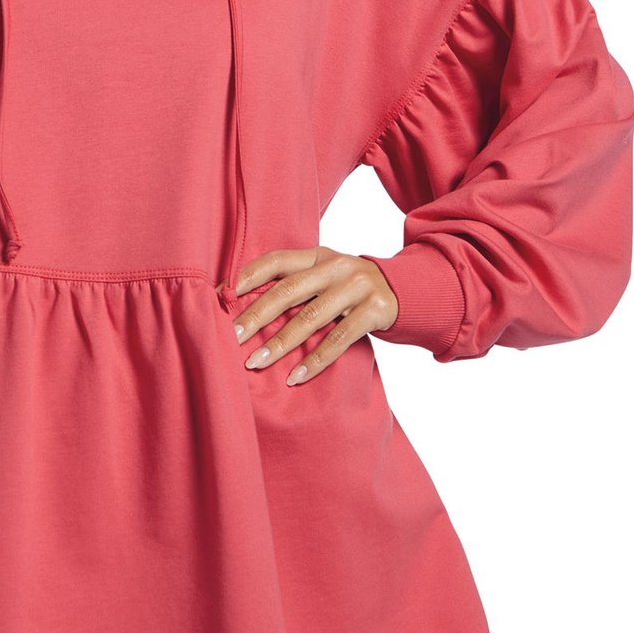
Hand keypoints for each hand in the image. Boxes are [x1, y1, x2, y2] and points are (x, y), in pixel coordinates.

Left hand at [225, 246, 398, 385]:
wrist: (408, 291)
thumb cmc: (352, 288)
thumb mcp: (327, 276)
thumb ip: (296, 283)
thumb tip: (242, 302)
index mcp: (318, 255)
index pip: (277, 260)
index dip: (249, 275)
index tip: (225, 294)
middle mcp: (336, 267)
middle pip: (287, 291)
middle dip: (255, 316)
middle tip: (231, 337)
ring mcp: (357, 287)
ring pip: (310, 318)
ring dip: (280, 343)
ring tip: (255, 361)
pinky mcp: (375, 311)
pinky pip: (339, 339)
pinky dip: (316, 361)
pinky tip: (295, 377)